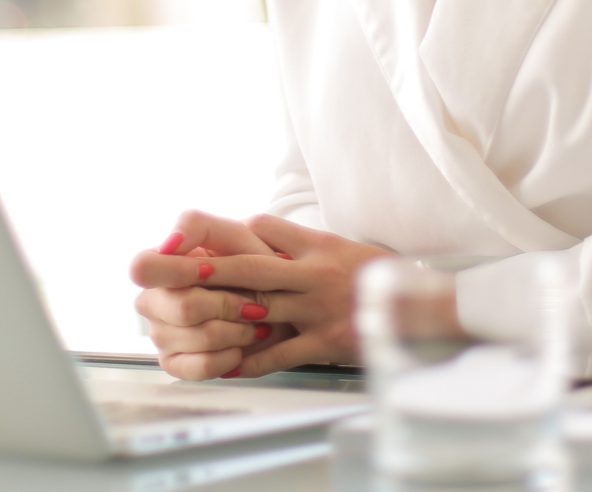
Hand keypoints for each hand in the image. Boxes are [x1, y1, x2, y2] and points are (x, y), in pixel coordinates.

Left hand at [129, 209, 390, 379]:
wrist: (421, 307)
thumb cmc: (375, 276)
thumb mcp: (339, 246)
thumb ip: (301, 243)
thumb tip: (260, 232)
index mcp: (315, 245)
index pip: (265, 228)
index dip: (233, 232)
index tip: (198, 236)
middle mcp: (312, 272)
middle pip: (250, 266)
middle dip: (208, 267)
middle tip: (170, 267)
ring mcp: (317, 308)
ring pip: (259, 308)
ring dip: (220, 313)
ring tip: (184, 316)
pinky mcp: (324, 342)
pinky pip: (280, 352)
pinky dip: (250, 360)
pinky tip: (225, 364)